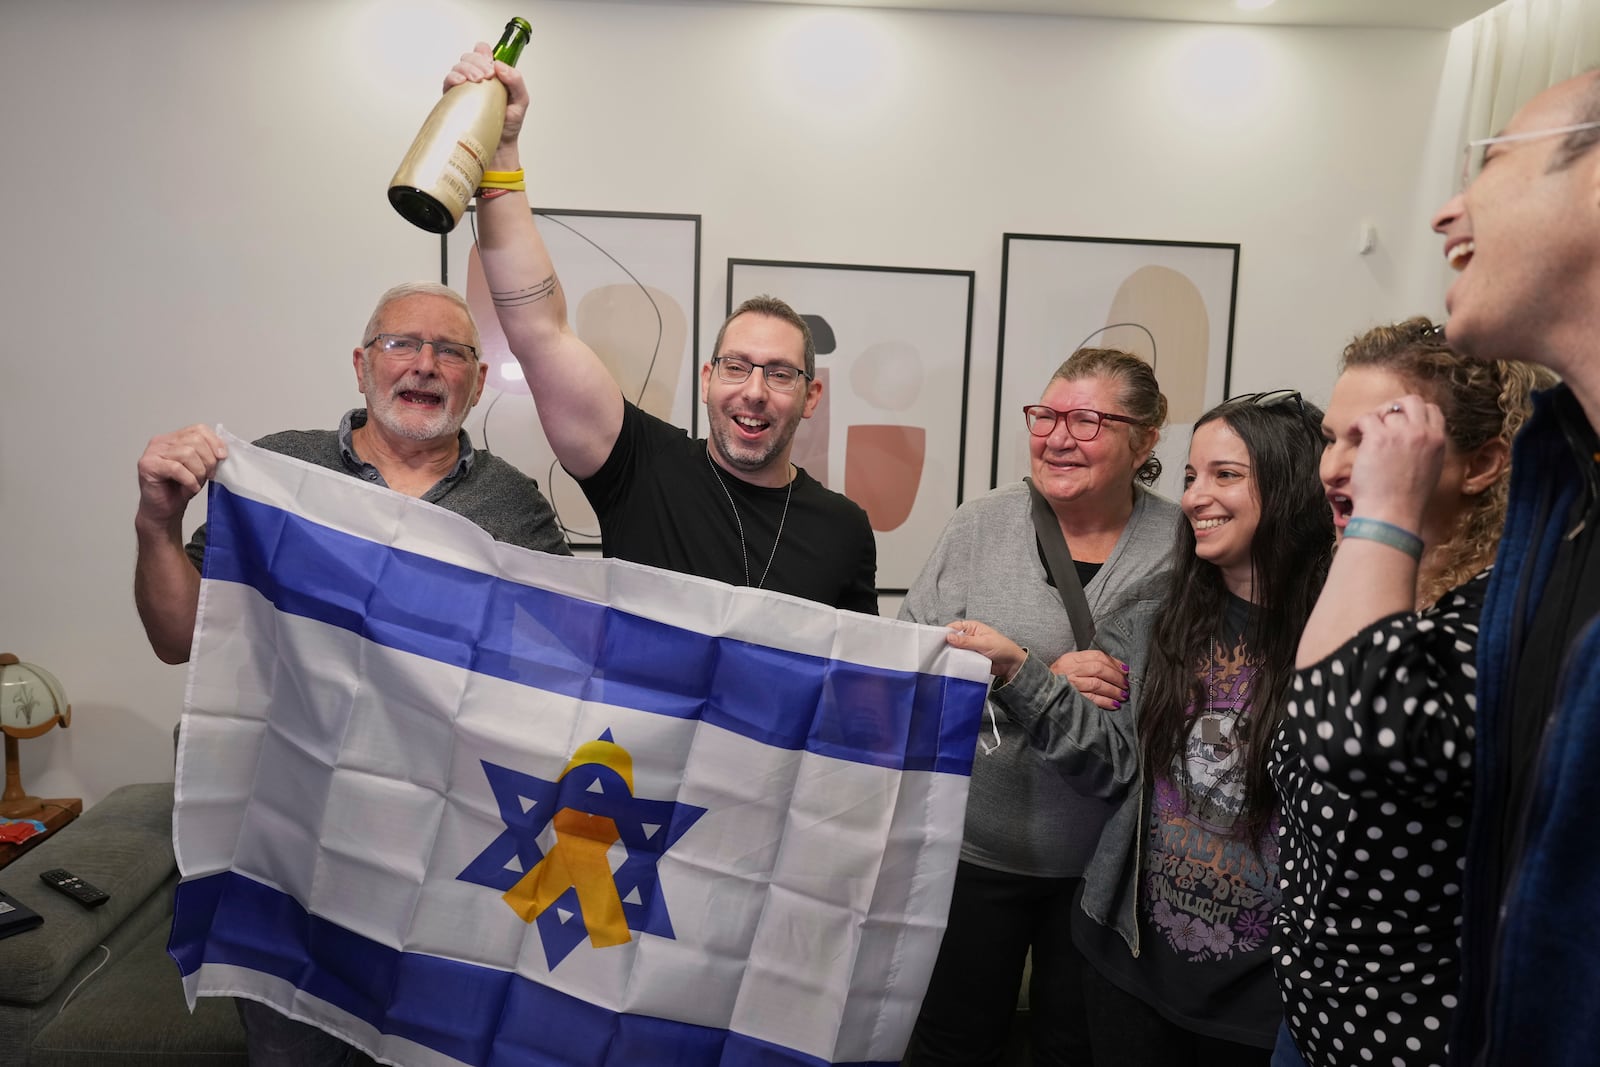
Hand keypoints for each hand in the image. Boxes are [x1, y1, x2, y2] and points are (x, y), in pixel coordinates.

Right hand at [136, 425, 226, 532]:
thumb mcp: (199, 468)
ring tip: (196, 483)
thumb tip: (222, 451)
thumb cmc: (179, 490)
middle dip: (208, 460)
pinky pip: (177, 468)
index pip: (198, 429)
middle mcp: (161, 442)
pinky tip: (190, 488)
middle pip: (195, 440)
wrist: (163, 510)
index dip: (214, 442)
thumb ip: (207, 455)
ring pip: (187, 453)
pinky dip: (189, 480)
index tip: (222, 457)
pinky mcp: (148, 466)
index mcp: (173, 438)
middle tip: (208, 476)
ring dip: (198, 472)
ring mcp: (152, 453)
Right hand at [444, 43, 528, 154]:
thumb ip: (516, 81)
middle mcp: (476, 79)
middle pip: (469, 57)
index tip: (491, 66)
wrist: (499, 147)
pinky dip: (453, 78)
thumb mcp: (521, 101)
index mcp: (491, 75)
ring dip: (467, 68)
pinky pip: (448, 82)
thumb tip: (500, 66)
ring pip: (458, 66)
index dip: (485, 53)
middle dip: (478, 61)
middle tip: (487, 75)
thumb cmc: (508, 125)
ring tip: (477, 80)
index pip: (483, 53)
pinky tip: (461, 82)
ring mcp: (464, 88)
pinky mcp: (453, 99)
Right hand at [945, 620, 1025, 681]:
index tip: (938, 640)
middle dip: (948, 645)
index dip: (946, 632)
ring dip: (952, 654)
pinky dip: (957, 662)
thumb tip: (949, 637)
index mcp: (973, 627)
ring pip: (955, 650)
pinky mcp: (971, 658)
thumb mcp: (983, 643)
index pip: (955, 627)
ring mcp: (970, 648)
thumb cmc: (1003, 648)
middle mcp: (970, 636)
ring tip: (946, 659)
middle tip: (940, 651)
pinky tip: (954, 664)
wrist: (1011, 665)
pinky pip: (960, 659)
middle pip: (953, 639)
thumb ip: (966, 641)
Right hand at [1048, 649, 1127, 709]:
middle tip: (1126, 684)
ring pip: (1097, 684)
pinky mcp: (1070, 698)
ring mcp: (1069, 684)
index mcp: (1070, 659)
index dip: (1114, 663)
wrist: (1036, 692)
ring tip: (1123, 695)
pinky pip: (1092, 699)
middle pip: (1099, 669)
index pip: (1097, 656)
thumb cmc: (1055, 681)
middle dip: (1116, 677)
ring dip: (1113, 690)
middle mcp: (1070, 669)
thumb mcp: (1068, 667)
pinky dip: (1105, 701)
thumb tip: (1113, 669)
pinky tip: (1114, 704)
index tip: (1125, 670)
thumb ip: (1086, 665)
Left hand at [1346, 395, 1446, 530]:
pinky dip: (1356, 424)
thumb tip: (1414, 439)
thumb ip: (1426, 450)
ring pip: (1385, 410)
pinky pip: (1365, 418)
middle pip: (1410, 401)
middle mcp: (1422, 433)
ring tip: (1363, 433)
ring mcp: (1401, 433)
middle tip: (1380, 422)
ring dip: (1373, 418)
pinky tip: (1353, 435)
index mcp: (1438, 441)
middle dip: (1394, 407)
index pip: (1431, 410)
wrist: (1392, 513)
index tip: (1399, 422)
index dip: (1413, 412)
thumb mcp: (1430, 470)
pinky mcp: (1378, 438)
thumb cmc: (1407, 500)